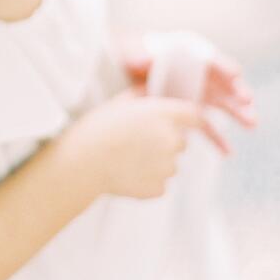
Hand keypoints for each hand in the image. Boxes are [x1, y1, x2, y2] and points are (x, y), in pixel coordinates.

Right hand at [65, 84, 230, 200]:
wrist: (83, 162)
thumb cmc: (98, 128)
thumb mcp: (119, 102)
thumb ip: (142, 94)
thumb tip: (151, 92)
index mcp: (165, 114)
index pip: (196, 115)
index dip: (190, 119)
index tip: (184, 123)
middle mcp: (172, 140)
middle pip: (181, 142)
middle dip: (166, 142)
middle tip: (139, 143)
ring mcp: (167, 167)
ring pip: (170, 165)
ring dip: (156, 163)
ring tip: (128, 160)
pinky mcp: (158, 188)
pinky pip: (159, 184)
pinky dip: (147, 181)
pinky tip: (126, 174)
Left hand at [115, 33, 258, 128]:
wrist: (124, 73)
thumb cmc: (132, 57)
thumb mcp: (133, 54)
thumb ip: (139, 57)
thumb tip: (141, 60)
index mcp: (187, 56)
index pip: (209, 59)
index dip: (222, 65)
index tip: (235, 74)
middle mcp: (198, 75)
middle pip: (222, 83)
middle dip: (237, 91)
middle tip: (247, 101)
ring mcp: (197, 94)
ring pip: (222, 104)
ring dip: (238, 114)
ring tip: (252, 124)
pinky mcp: (191, 111)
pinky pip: (207, 126)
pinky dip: (217, 138)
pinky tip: (227, 152)